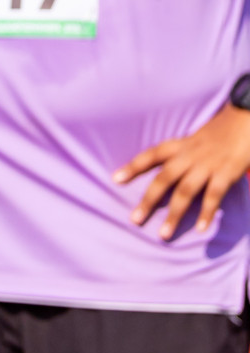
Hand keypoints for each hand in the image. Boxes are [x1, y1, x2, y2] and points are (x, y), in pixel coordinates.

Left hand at [114, 103, 249, 238]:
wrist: (245, 118)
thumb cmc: (220, 132)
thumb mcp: (195, 139)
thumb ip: (181, 154)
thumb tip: (167, 173)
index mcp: (179, 145)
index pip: (150, 155)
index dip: (133, 166)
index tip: (115, 179)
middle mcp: (189, 155)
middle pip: (163, 179)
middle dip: (148, 200)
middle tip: (135, 220)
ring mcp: (207, 165)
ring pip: (185, 192)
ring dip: (174, 215)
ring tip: (164, 234)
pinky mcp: (227, 173)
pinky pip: (214, 196)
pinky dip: (206, 213)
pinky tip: (199, 229)